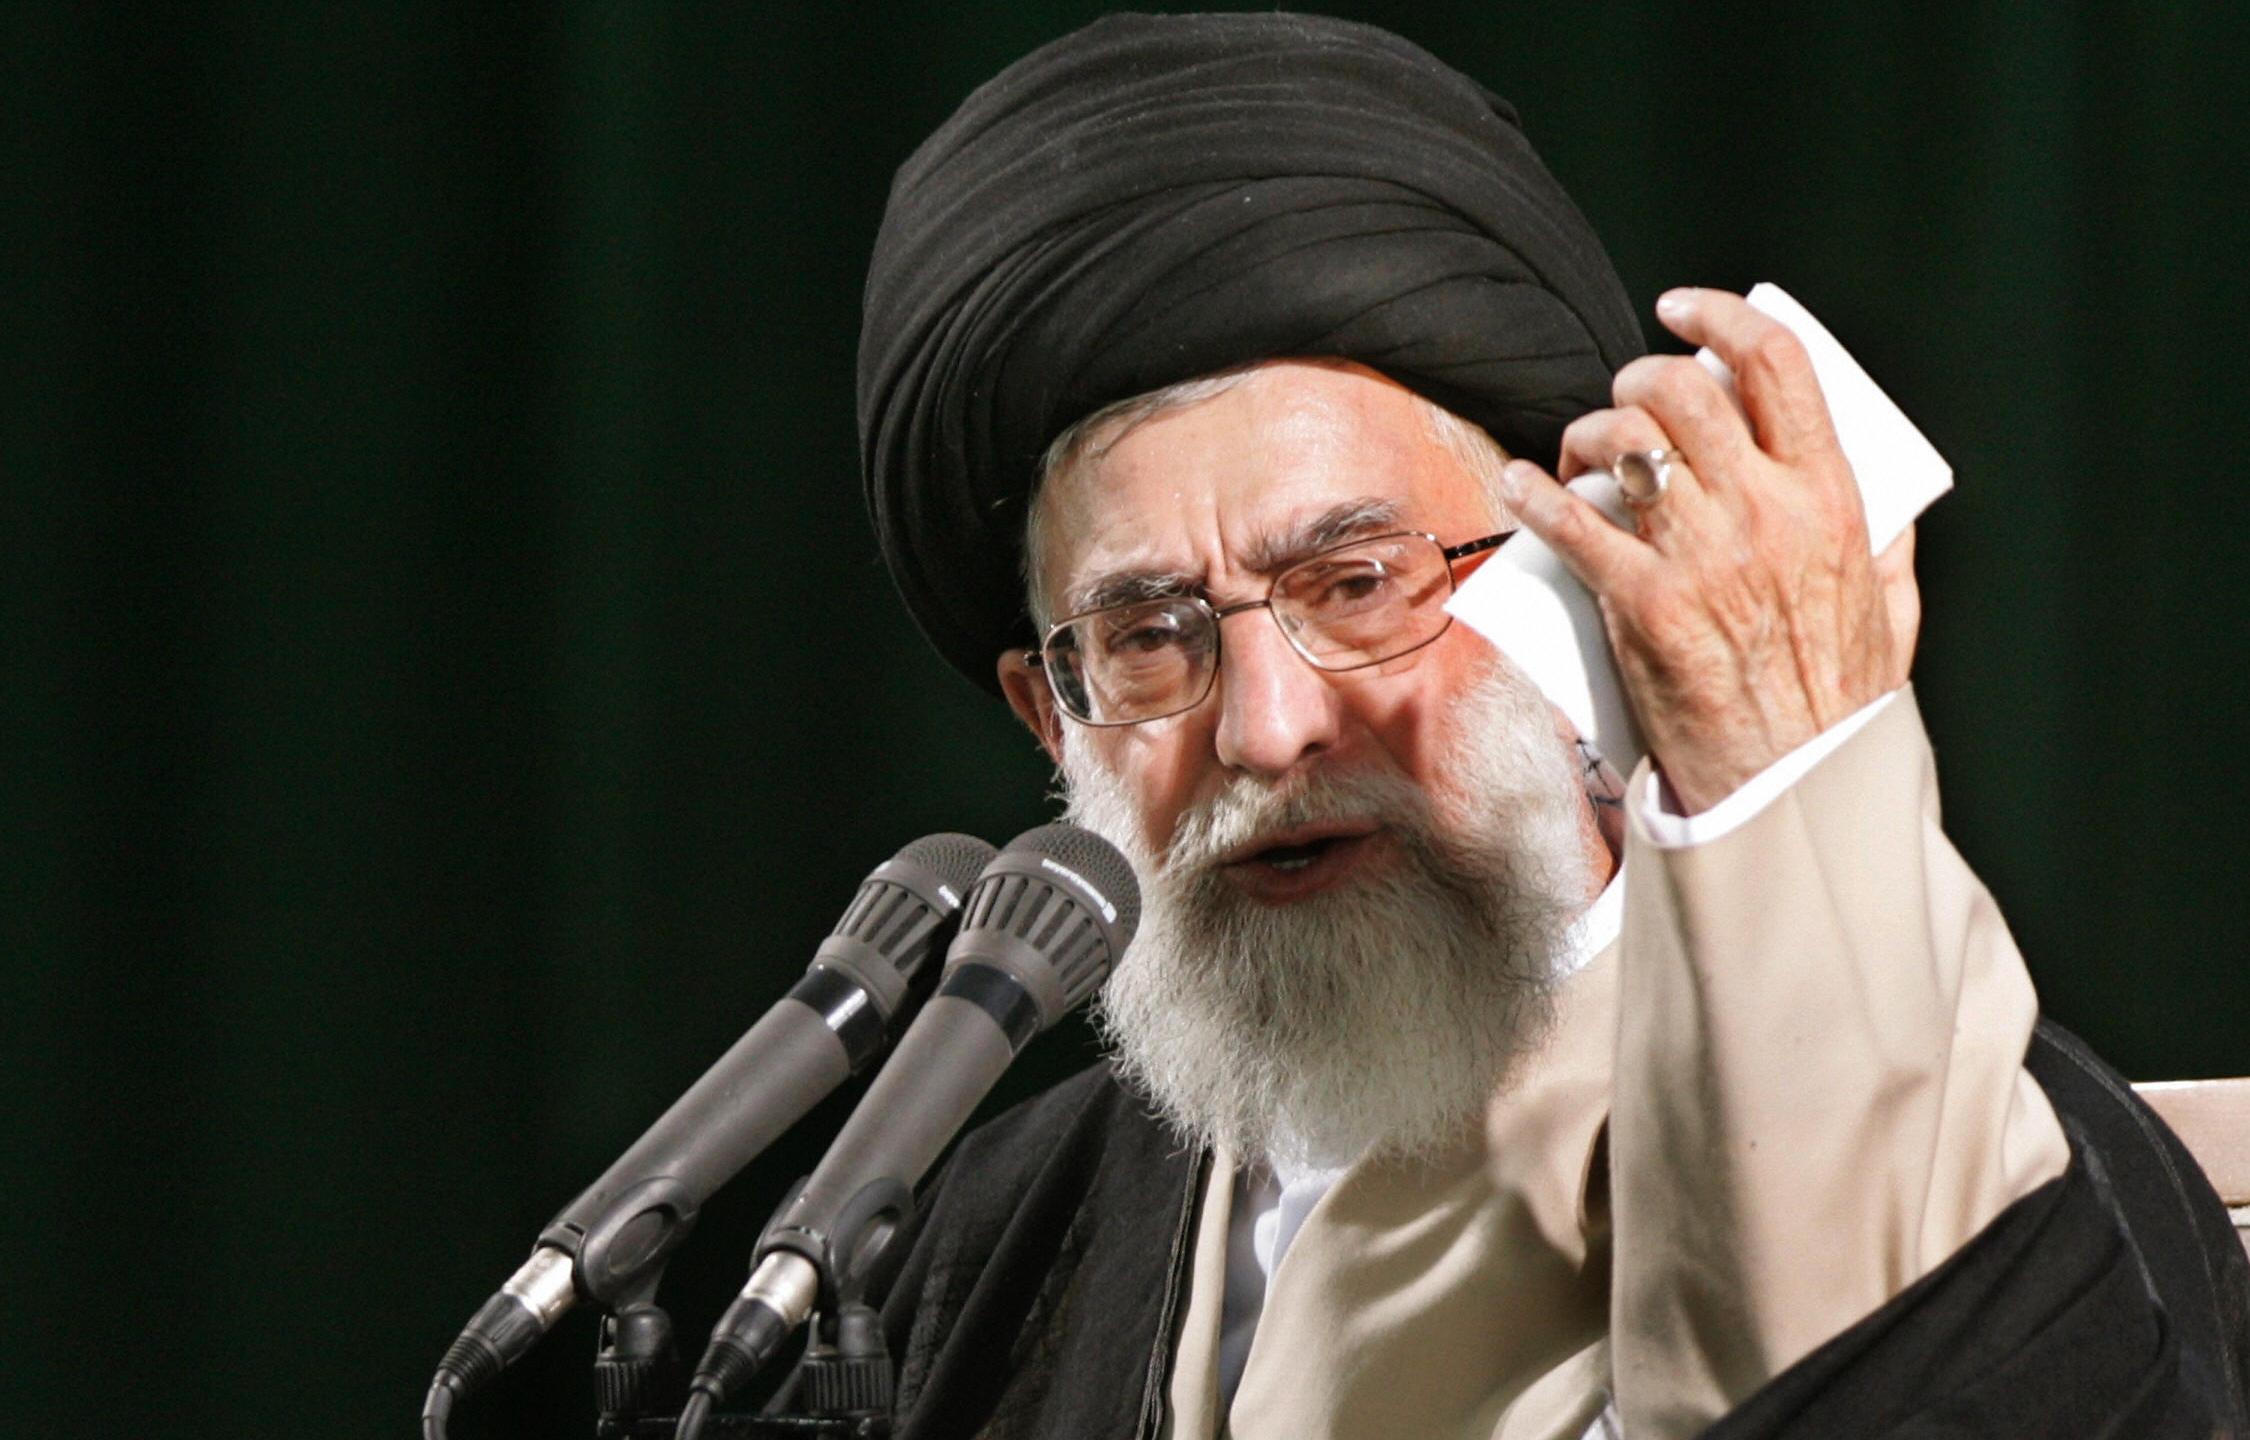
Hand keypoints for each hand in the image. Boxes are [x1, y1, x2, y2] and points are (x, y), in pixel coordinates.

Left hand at [1497, 288, 1919, 813]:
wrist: (1792, 786)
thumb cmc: (1837, 705)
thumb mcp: (1891, 611)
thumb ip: (1886, 547)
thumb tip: (1886, 506)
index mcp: (1830, 499)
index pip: (1776, 366)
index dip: (1721, 316)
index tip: (1683, 309)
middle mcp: (1764, 513)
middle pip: (1681, 392)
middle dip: (1638, 379)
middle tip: (1624, 401)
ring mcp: (1699, 556)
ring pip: (1623, 444)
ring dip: (1587, 434)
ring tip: (1578, 454)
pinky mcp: (1640, 604)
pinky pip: (1571, 522)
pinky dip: (1535, 493)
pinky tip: (1522, 485)